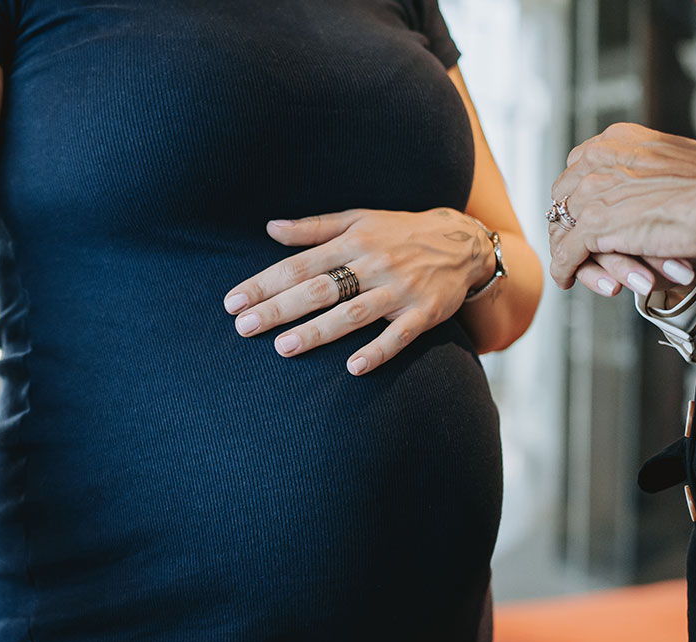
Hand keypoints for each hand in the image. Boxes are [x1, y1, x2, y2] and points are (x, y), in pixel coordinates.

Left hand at [223, 208, 496, 374]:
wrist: (462, 242)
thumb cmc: (399, 232)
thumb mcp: (358, 219)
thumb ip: (313, 228)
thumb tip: (270, 228)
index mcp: (352, 241)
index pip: (300, 265)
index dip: (265, 283)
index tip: (233, 302)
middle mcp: (373, 264)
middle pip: (320, 289)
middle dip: (279, 308)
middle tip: (244, 327)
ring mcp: (399, 290)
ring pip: (353, 313)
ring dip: (318, 331)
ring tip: (283, 347)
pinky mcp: (424, 313)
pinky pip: (399, 335)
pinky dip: (377, 350)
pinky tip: (352, 368)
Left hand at [546, 124, 695, 289]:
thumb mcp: (681, 154)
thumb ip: (661, 160)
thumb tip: (692, 153)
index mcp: (615, 140)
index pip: (577, 169)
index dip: (580, 194)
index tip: (586, 212)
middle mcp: (597, 160)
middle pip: (564, 198)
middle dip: (571, 224)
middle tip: (580, 245)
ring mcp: (592, 192)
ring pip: (565, 229)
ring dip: (575, 253)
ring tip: (582, 268)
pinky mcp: (593, 225)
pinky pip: (565, 254)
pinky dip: (565, 270)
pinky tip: (566, 280)